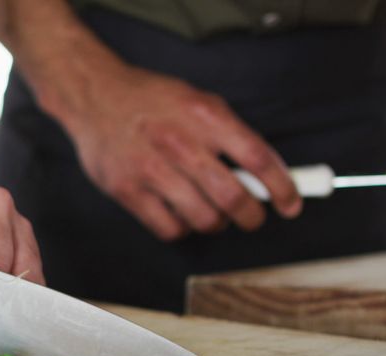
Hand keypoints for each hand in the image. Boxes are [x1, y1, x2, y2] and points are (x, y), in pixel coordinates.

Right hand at [54, 62, 301, 240]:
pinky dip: (182, 229)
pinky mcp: (127, 191)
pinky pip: (169, 228)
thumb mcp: (198, 100)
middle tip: (252, 217)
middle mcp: (180, 143)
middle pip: (234, 198)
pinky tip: (180, 214)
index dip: (282, 188)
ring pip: (204, 219)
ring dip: (216, 223)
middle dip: (251, 216)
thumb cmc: (150, 100)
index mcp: (205, 116)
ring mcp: (151, 170)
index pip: (258, 159)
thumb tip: (265, 174)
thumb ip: (230, 134)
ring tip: (212, 214)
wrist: (94, 96)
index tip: (290, 204)